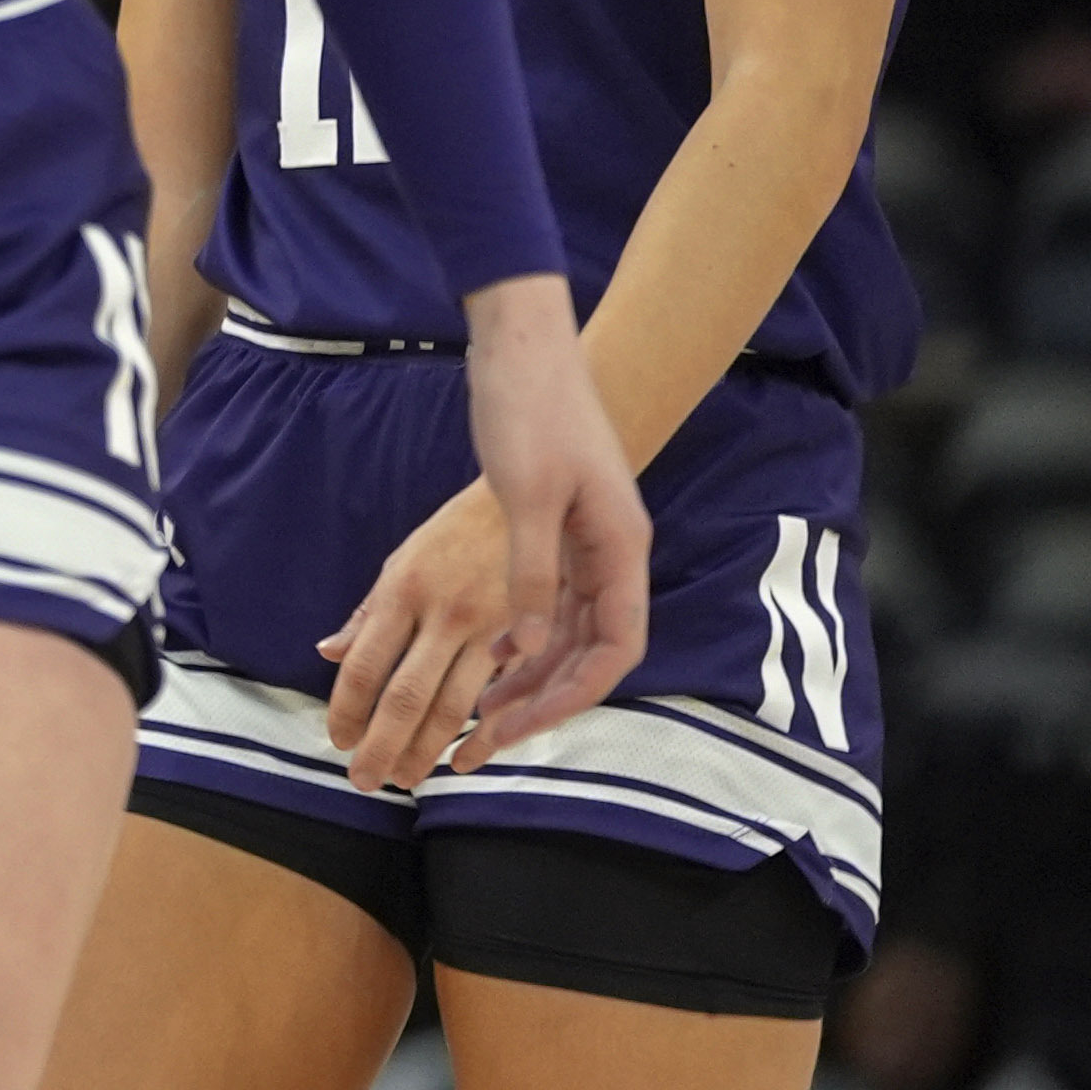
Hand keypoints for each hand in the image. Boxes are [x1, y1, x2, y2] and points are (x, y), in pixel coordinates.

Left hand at [318, 476, 517, 790]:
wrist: (532, 502)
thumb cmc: (456, 533)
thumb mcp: (403, 560)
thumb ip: (368, 613)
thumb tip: (326, 652)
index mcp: (403, 590)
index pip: (365, 666)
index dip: (349, 710)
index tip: (338, 741)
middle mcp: (443, 614)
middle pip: (405, 697)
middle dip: (382, 745)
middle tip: (364, 781)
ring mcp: (487, 629)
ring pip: (453, 707)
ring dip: (426, 751)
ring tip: (406, 778)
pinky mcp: (525, 639)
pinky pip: (499, 698)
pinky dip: (478, 733)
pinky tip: (461, 756)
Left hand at [452, 275, 649, 753]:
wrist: (523, 347)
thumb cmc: (532, 409)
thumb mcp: (528, 492)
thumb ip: (529, 571)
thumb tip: (520, 649)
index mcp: (618, 548)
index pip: (613, 648)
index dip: (572, 694)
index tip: (522, 726)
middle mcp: (609, 556)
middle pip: (586, 652)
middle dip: (540, 701)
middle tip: (483, 743)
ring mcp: (583, 546)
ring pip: (562, 636)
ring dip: (523, 678)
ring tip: (471, 723)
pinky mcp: (552, 534)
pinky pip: (541, 607)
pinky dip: (513, 640)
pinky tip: (476, 666)